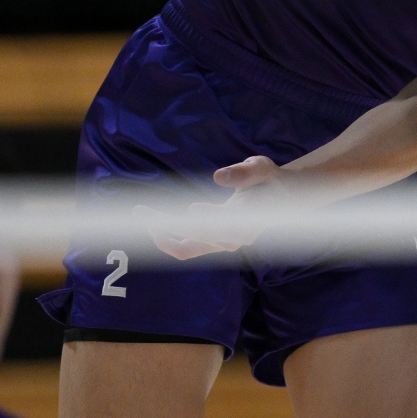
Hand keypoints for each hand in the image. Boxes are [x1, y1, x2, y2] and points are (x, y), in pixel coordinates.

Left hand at [146, 157, 282, 261]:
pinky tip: (151, 221)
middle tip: (142, 211)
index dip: (205, 222)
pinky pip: (184, 248)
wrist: (275, 199)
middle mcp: (233, 240)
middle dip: (169, 226)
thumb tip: (218, 177)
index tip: (191, 209)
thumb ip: (245, 173)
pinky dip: (166, 237)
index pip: (222, 229)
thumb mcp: (263, 169)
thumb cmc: (268, 181)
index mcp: (249, 224)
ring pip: (186, 248)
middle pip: (197, 241)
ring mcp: (219, 244)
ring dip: (162, 234)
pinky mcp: (209, 243)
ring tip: (141, 213)